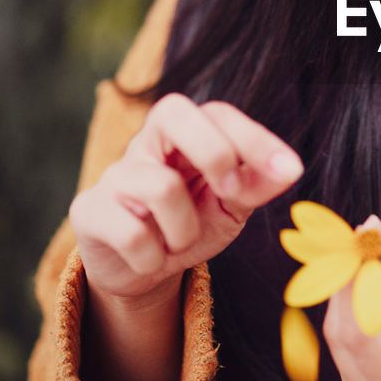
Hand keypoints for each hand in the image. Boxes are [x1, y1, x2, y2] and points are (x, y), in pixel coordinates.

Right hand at [70, 92, 303, 302]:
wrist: (141, 270)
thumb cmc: (190, 224)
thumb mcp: (231, 206)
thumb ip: (257, 184)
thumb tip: (292, 168)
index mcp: (185, 135)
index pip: (217, 113)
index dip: (254, 137)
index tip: (290, 170)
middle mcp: (146, 145)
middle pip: (172, 111)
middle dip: (214, 152)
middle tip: (230, 194)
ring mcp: (114, 175)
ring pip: (161, 186)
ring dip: (184, 230)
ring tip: (179, 242)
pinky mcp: (88, 211)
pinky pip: (131, 233)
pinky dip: (153, 258)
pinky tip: (150, 258)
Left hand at [323, 247, 380, 380]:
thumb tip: (368, 262)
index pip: (359, 336)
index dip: (353, 284)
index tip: (362, 238)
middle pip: (343, 336)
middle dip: (351, 284)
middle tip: (367, 238)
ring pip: (342, 336)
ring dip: (359, 301)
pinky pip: (349, 344)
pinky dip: (362, 316)